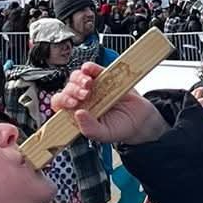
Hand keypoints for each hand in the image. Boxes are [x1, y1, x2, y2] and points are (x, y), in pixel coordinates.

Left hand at [50, 61, 166, 146]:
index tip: (73, 104)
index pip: (60, 105)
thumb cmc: (121, 128)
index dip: (63, 102)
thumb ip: (91, 129)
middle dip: (73, 91)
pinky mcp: (103, 77)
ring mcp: (93, 88)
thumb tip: (78, 115)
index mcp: (78, 114)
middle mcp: (83, 100)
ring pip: (76, 77)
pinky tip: (90, 71)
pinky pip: (91, 69)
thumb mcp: (105, 135)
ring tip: (89, 85)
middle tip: (85, 95)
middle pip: (67, 89)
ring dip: (79, 79)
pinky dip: (89, 67)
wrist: (142, 119)